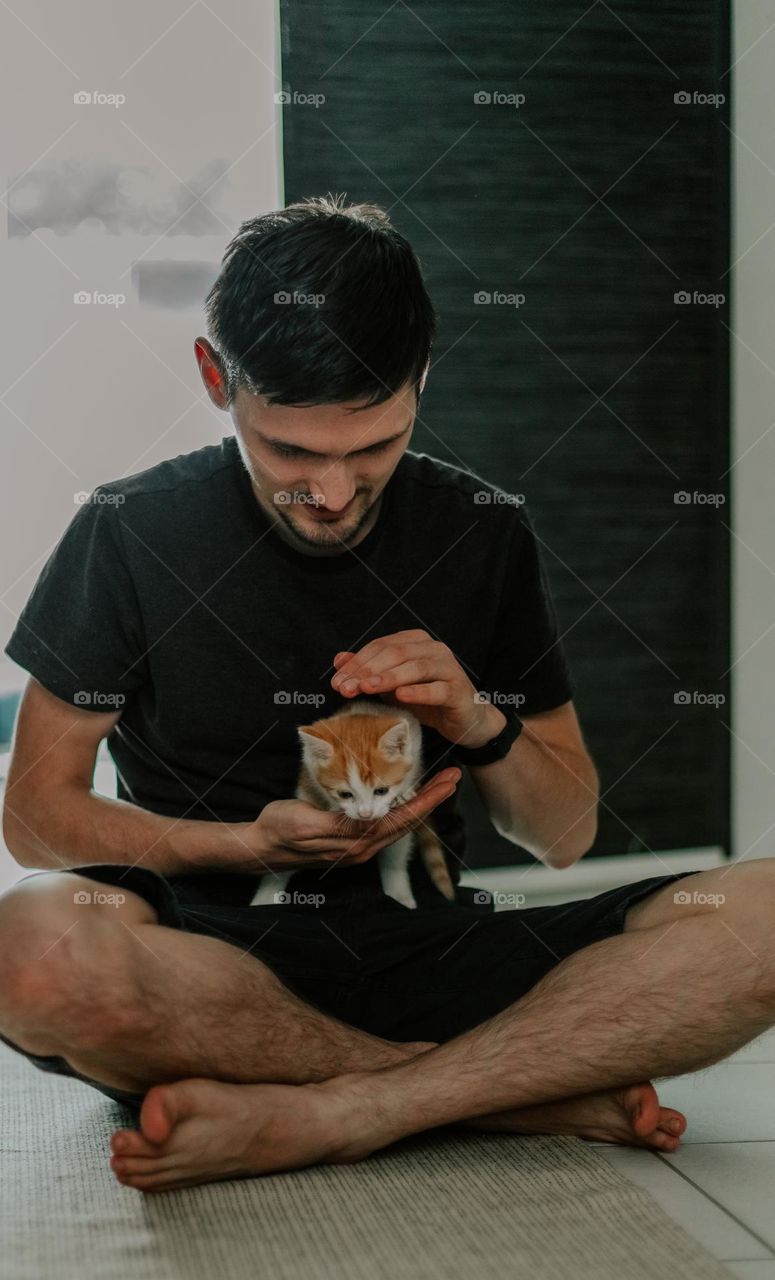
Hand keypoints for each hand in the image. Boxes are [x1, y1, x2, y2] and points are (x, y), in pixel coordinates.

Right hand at [249, 765, 461, 873]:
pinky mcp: (350, 845)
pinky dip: (402, 810)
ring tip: (438, 786)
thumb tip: (369, 818)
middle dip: (432, 799)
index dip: (427, 799)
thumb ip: (339, 824)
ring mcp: (357, 849)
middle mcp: (362, 850)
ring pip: (399, 825)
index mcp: (355, 843)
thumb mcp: (305, 821)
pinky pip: (385, 827)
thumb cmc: (278, 828)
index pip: (400, 819)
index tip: (447, 782)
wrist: (260, 847)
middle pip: (407, 823)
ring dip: (421, 804)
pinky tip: (406, 800)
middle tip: (453, 777)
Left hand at [330, 629, 506, 748]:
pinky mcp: (458, 690)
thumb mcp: (393, 685)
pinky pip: (437, 689)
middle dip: (367, 670)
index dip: (357, 662)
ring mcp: (448, 668)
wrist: (465, 719)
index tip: (337, 681)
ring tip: (367, 688)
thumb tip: (339, 659)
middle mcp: (433, 649)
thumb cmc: (428, 699)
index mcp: (416, 642)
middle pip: (396, 653)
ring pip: (416, 667)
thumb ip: (368, 670)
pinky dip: (418, 692)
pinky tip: (401, 696)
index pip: (380, 646)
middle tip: (346, 687)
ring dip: (388, 678)